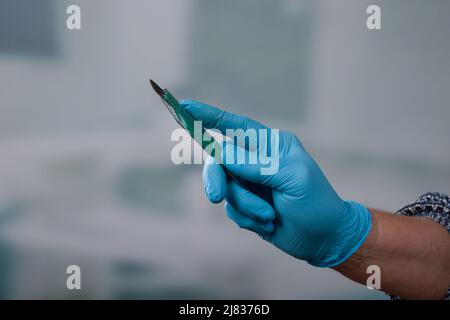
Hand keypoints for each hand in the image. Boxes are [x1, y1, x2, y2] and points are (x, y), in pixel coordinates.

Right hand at [180, 100, 371, 266]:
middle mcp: (256, 160)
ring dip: (245, 206)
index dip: (210, 116)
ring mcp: (250, 183)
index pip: (236, 126)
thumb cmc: (316, 202)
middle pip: (219, 160)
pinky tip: (268, 223)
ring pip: (225, 188)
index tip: (186, 106)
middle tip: (216, 196)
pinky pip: (231, 209)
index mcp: (271, 145)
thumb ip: (255, 165)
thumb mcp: (292, 179)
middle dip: (217, 180)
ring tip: (269, 216)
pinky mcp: (246, 204)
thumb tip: (221, 150)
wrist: (324, 238)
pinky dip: (246, 218)